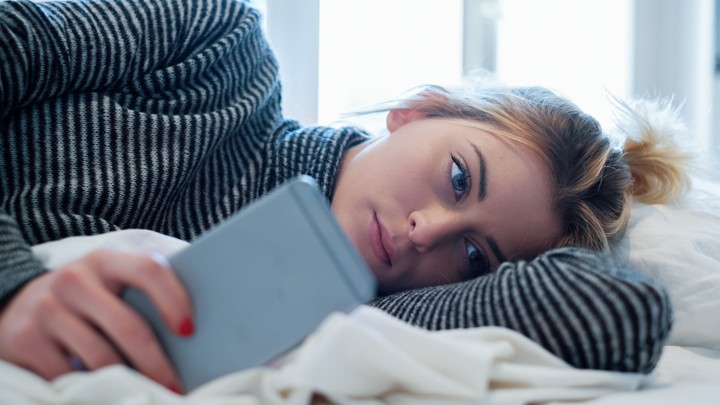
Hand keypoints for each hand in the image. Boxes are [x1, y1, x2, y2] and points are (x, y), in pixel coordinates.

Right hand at [0, 249, 192, 392]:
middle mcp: (75, 280)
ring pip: (101, 357)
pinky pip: (68, 375)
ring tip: (145, 393)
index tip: (188, 331)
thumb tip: (189, 332)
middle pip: (128, 325)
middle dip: (156, 363)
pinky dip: (91, 389)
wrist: (17, 306)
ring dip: (128, 381)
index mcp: (106, 261)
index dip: (174, 300)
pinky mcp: (25, 339)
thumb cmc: (86, 298)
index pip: (149, 270)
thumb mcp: (110, 284)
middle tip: (174, 387)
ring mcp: (47, 308)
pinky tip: (105, 393)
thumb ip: (142, 294)